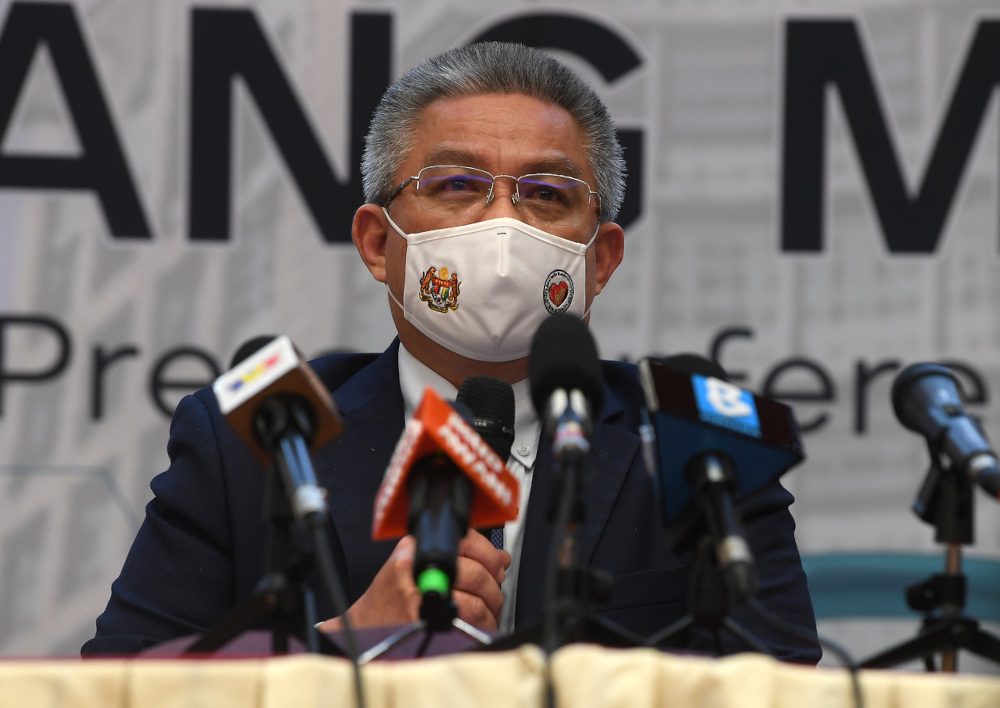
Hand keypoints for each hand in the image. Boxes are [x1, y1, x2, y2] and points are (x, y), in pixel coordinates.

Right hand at [317, 529, 510, 632]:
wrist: (365, 624)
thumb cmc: (388, 594)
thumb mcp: (411, 558)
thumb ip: (455, 552)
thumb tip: (499, 558)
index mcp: (417, 550)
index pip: (467, 541)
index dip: (490, 554)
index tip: (498, 564)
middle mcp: (419, 572)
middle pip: (475, 574)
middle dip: (493, 584)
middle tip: (495, 588)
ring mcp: (423, 600)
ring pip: (476, 603)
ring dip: (490, 607)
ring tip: (489, 608)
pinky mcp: (427, 624)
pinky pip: (466, 625)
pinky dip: (480, 625)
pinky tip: (478, 622)